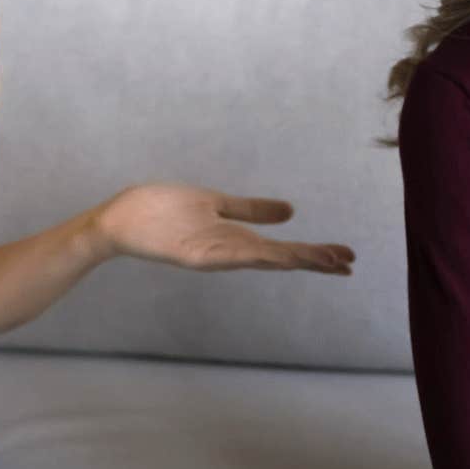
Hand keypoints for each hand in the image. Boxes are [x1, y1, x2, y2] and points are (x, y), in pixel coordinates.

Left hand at [93, 183, 355, 274]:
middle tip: (348, 264)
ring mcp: (211, 253)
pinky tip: (273, 257)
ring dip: (291, 260)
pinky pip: (225, 255)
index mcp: (236, 240)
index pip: (284, 250)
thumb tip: (291, 211)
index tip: (346, 258)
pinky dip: (250, 256)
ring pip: (259, 259)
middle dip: (313, 261)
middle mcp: (228, 250)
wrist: (120, 218)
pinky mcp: (191, 253)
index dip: (315, 254)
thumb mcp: (216, 204)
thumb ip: (251, 210)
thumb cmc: (163, 211)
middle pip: (279, 258)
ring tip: (323, 261)